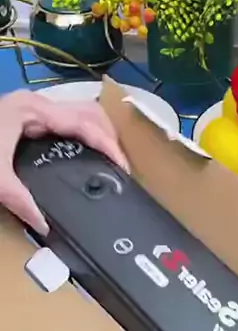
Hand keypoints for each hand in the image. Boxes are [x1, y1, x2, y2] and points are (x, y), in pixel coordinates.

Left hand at [0, 90, 128, 235]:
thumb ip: (21, 202)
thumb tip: (45, 226)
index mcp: (33, 111)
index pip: (85, 124)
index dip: (109, 145)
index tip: (123, 168)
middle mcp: (36, 104)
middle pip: (88, 111)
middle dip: (109, 136)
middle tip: (120, 167)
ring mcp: (31, 109)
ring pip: (78, 113)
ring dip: (97, 133)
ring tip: (109, 160)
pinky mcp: (26, 117)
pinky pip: (64, 121)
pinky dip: (82, 135)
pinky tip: (84, 155)